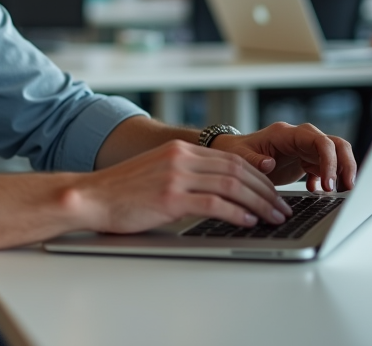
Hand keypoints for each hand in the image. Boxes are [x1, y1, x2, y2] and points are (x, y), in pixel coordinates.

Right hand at [71, 140, 292, 233]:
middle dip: (266, 191)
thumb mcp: (157, 174)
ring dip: (258, 203)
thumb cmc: (120, 193)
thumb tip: (218, 194)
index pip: (231, 159)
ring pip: (231, 185)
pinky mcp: (169, 197)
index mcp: (179, 150)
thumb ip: (186, 176)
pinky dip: (236, 212)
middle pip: (237, 170)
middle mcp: (180, 158)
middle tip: (282, 208)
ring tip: (273, 217)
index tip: (272, 193)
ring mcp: (175, 176)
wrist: (89, 197)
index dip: (258, 177)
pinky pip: (213, 202)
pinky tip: (248, 221)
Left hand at [214, 122, 357, 191]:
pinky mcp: (304, 161)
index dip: (329, 160)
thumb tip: (268, 163)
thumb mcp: (240, 157)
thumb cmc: (236, 151)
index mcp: (286, 134)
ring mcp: (304, 149)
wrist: (233, 153)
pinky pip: (324, 167)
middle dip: (345, 164)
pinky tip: (315, 192)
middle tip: (347, 187)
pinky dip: (326, 179)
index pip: (319, 141)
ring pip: (334, 155)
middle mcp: (300, 139)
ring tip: (340, 192)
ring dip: (340, 172)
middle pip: (335, 144)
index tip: (328, 184)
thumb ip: (254, 160)